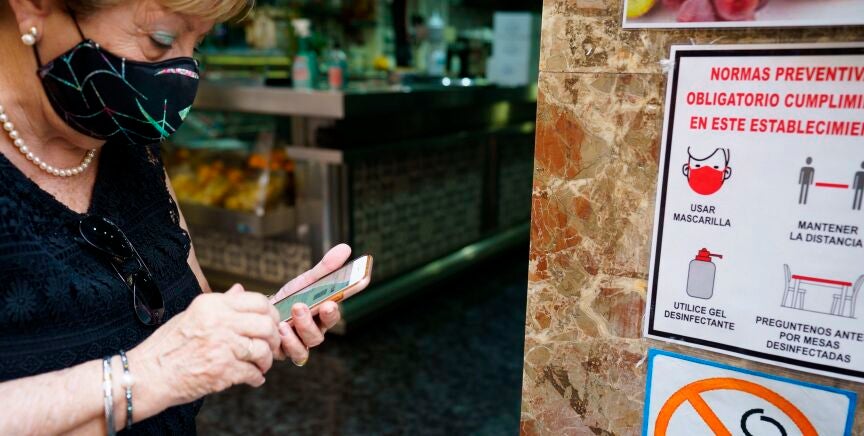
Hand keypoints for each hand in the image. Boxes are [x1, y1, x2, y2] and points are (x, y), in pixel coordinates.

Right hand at [129, 284, 283, 410]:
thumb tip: (240, 290)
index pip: (258, 301)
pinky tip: (253, 378)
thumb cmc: (167, 346)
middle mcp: (220, 322)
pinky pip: (253, 373)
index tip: (272, 323)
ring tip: (261, 365)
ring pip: (263, 350)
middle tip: (271, 347)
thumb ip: (221, 303)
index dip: (271, 314)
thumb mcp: (192, 314)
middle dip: (274, 338)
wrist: (147, 375)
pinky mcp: (223, 370)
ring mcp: (222, 346)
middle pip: (266, 325)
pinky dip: (256, 378)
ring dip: (266, 361)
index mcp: (212, 305)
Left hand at [269, 244, 349, 364]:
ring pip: (307, 344)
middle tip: (310, 305)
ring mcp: (299, 344)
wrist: (260, 312)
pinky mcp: (284, 352)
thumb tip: (346, 248)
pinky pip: (290, 353)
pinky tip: (280, 327)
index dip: (336, 310)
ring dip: (301, 329)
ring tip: (291, 314)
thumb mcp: (306, 281)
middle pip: (321, 333)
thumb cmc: (289, 298)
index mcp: (323, 316)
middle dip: (317, 320)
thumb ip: (326, 268)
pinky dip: (286, 342)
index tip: (333, 301)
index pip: (334, 314)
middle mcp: (314, 332)